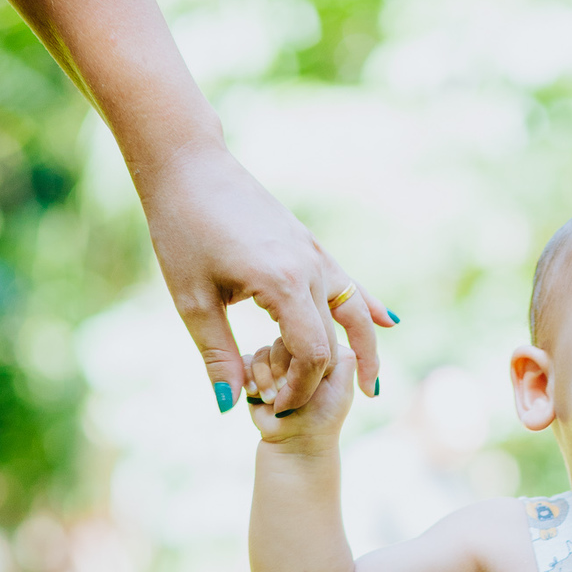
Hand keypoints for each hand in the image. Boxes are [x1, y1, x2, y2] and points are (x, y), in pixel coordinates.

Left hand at [140, 142, 396, 415]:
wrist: (189, 164)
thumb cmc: (182, 228)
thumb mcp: (192, 300)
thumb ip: (218, 354)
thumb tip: (230, 405)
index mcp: (283, 283)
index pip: (312, 355)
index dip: (298, 390)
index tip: (274, 406)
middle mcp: (310, 268)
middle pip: (332, 343)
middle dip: (315, 382)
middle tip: (293, 407)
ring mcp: (316, 255)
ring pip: (355, 315)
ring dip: (365, 353)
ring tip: (372, 388)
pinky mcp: (312, 246)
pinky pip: (350, 284)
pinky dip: (368, 308)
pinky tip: (388, 323)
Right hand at [245, 342, 355, 444]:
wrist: (296, 442)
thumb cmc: (323, 415)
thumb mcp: (341, 381)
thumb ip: (340, 349)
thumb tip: (323, 324)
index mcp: (319, 350)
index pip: (308, 333)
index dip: (305, 359)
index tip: (313, 385)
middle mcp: (296, 352)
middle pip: (283, 340)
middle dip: (285, 372)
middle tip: (290, 396)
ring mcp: (274, 362)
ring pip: (263, 352)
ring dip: (268, 380)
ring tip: (274, 400)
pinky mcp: (254, 373)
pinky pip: (245, 362)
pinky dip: (251, 379)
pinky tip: (258, 394)